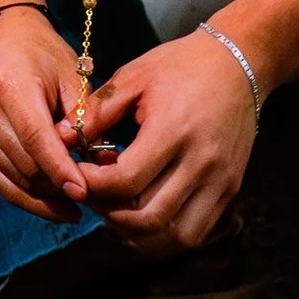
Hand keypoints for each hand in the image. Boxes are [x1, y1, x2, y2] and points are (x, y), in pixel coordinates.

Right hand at [0, 9, 93, 223]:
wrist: (3, 38)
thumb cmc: (45, 55)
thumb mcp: (72, 77)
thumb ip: (85, 120)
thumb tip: (101, 165)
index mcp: (9, 84)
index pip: (34, 137)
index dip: (59, 169)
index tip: (83, 192)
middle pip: (24, 163)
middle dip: (58, 186)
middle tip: (92, 197)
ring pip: (13, 179)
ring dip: (46, 195)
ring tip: (77, 202)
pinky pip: (1, 182)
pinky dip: (28, 196)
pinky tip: (55, 204)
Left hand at [71, 27, 257, 250]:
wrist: (238, 62)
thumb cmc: (182, 65)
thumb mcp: (134, 76)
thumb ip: (97, 111)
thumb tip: (60, 138)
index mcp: (173, 131)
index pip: (125, 182)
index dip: (92, 186)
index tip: (76, 174)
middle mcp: (200, 162)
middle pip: (148, 218)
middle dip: (110, 216)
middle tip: (94, 198)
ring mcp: (219, 180)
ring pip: (175, 236)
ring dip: (139, 236)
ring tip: (117, 214)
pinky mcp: (230, 189)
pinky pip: (195, 232)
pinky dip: (166, 237)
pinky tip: (145, 219)